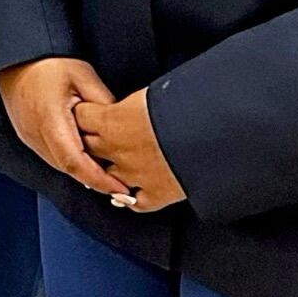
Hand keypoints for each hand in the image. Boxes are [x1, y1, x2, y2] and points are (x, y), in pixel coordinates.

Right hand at [0, 56, 127, 197]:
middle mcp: (36, 134)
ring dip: (84, 173)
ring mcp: (30, 137)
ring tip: (110, 176)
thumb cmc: (46, 64)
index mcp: (50, 119)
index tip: (120, 189)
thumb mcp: (83, 75)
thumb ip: (103, 103)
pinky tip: (88, 159)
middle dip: (96, 181)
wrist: (14, 60)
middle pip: (69, 169)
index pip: (75, 162)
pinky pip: (52, 156)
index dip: (99, 179)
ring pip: (60, 166)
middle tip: (124, 188)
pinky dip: (72, 162)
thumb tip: (123, 126)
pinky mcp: (28, 136)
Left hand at [78, 89, 187, 212]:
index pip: (80, 117)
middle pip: (87, 147)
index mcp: (112, 121)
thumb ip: (129, 104)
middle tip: (101, 137)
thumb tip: (126, 106)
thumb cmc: (187, 105)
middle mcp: (117, 150)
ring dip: (111, 171)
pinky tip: (134, 192)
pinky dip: (132, 197)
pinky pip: (134, 202)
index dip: (84, 114)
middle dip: (91, 142)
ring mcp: (134, 175)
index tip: (89, 113)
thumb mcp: (151, 94)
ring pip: (107, 177)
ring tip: (122, 162)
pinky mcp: (155, 194)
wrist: (218, 133)